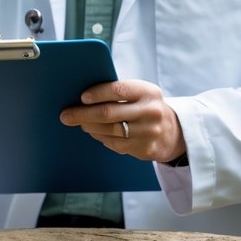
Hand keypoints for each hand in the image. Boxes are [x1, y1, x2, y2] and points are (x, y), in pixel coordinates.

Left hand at [59, 79, 186, 163]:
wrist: (175, 132)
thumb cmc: (146, 107)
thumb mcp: (140, 93)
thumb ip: (118, 92)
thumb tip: (82, 96)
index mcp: (148, 92)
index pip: (119, 90)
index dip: (98, 93)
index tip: (81, 97)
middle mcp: (151, 112)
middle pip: (109, 113)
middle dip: (83, 114)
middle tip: (65, 115)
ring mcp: (149, 133)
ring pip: (110, 131)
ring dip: (89, 127)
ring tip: (78, 123)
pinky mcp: (146, 149)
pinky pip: (115, 144)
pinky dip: (100, 138)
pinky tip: (93, 132)